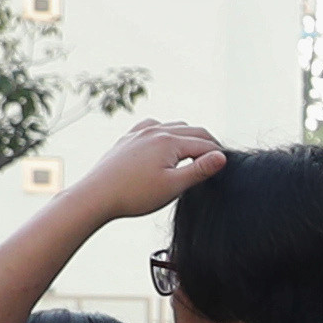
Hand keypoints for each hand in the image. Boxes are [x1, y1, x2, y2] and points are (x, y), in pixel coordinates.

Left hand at [71, 119, 227, 225]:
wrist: (95, 196)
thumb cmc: (135, 194)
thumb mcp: (174, 186)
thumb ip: (200, 169)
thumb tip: (222, 157)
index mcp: (169, 141)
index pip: (205, 144)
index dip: (219, 156)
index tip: (226, 169)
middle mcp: (155, 130)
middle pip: (193, 131)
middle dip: (208, 143)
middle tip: (216, 161)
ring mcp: (139, 132)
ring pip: (174, 126)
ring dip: (189, 136)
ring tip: (195, 154)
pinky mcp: (127, 139)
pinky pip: (153, 126)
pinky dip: (166, 132)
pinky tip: (165, 144)